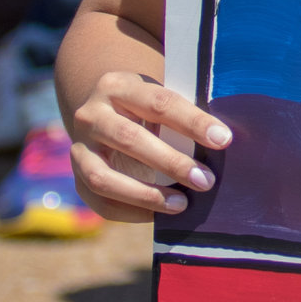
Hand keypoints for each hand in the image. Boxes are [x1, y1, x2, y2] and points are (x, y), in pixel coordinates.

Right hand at [68, 69, 233, 223]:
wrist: (104, 111)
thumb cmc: (147, 107)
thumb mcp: (160, 99)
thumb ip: (184, 116)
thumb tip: (222, 143)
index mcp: (118, 86)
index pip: (159, 102)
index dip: (192, 122)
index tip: (223, 140)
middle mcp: (91, 115)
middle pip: (129, 139)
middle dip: (171, 163)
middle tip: (206, 181)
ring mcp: (79, 147)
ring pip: (104, 177)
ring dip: (145, 194)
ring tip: (182, 205)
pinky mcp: (77, 175)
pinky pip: (99, 200)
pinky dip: (130, 211)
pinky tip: (158, 216)